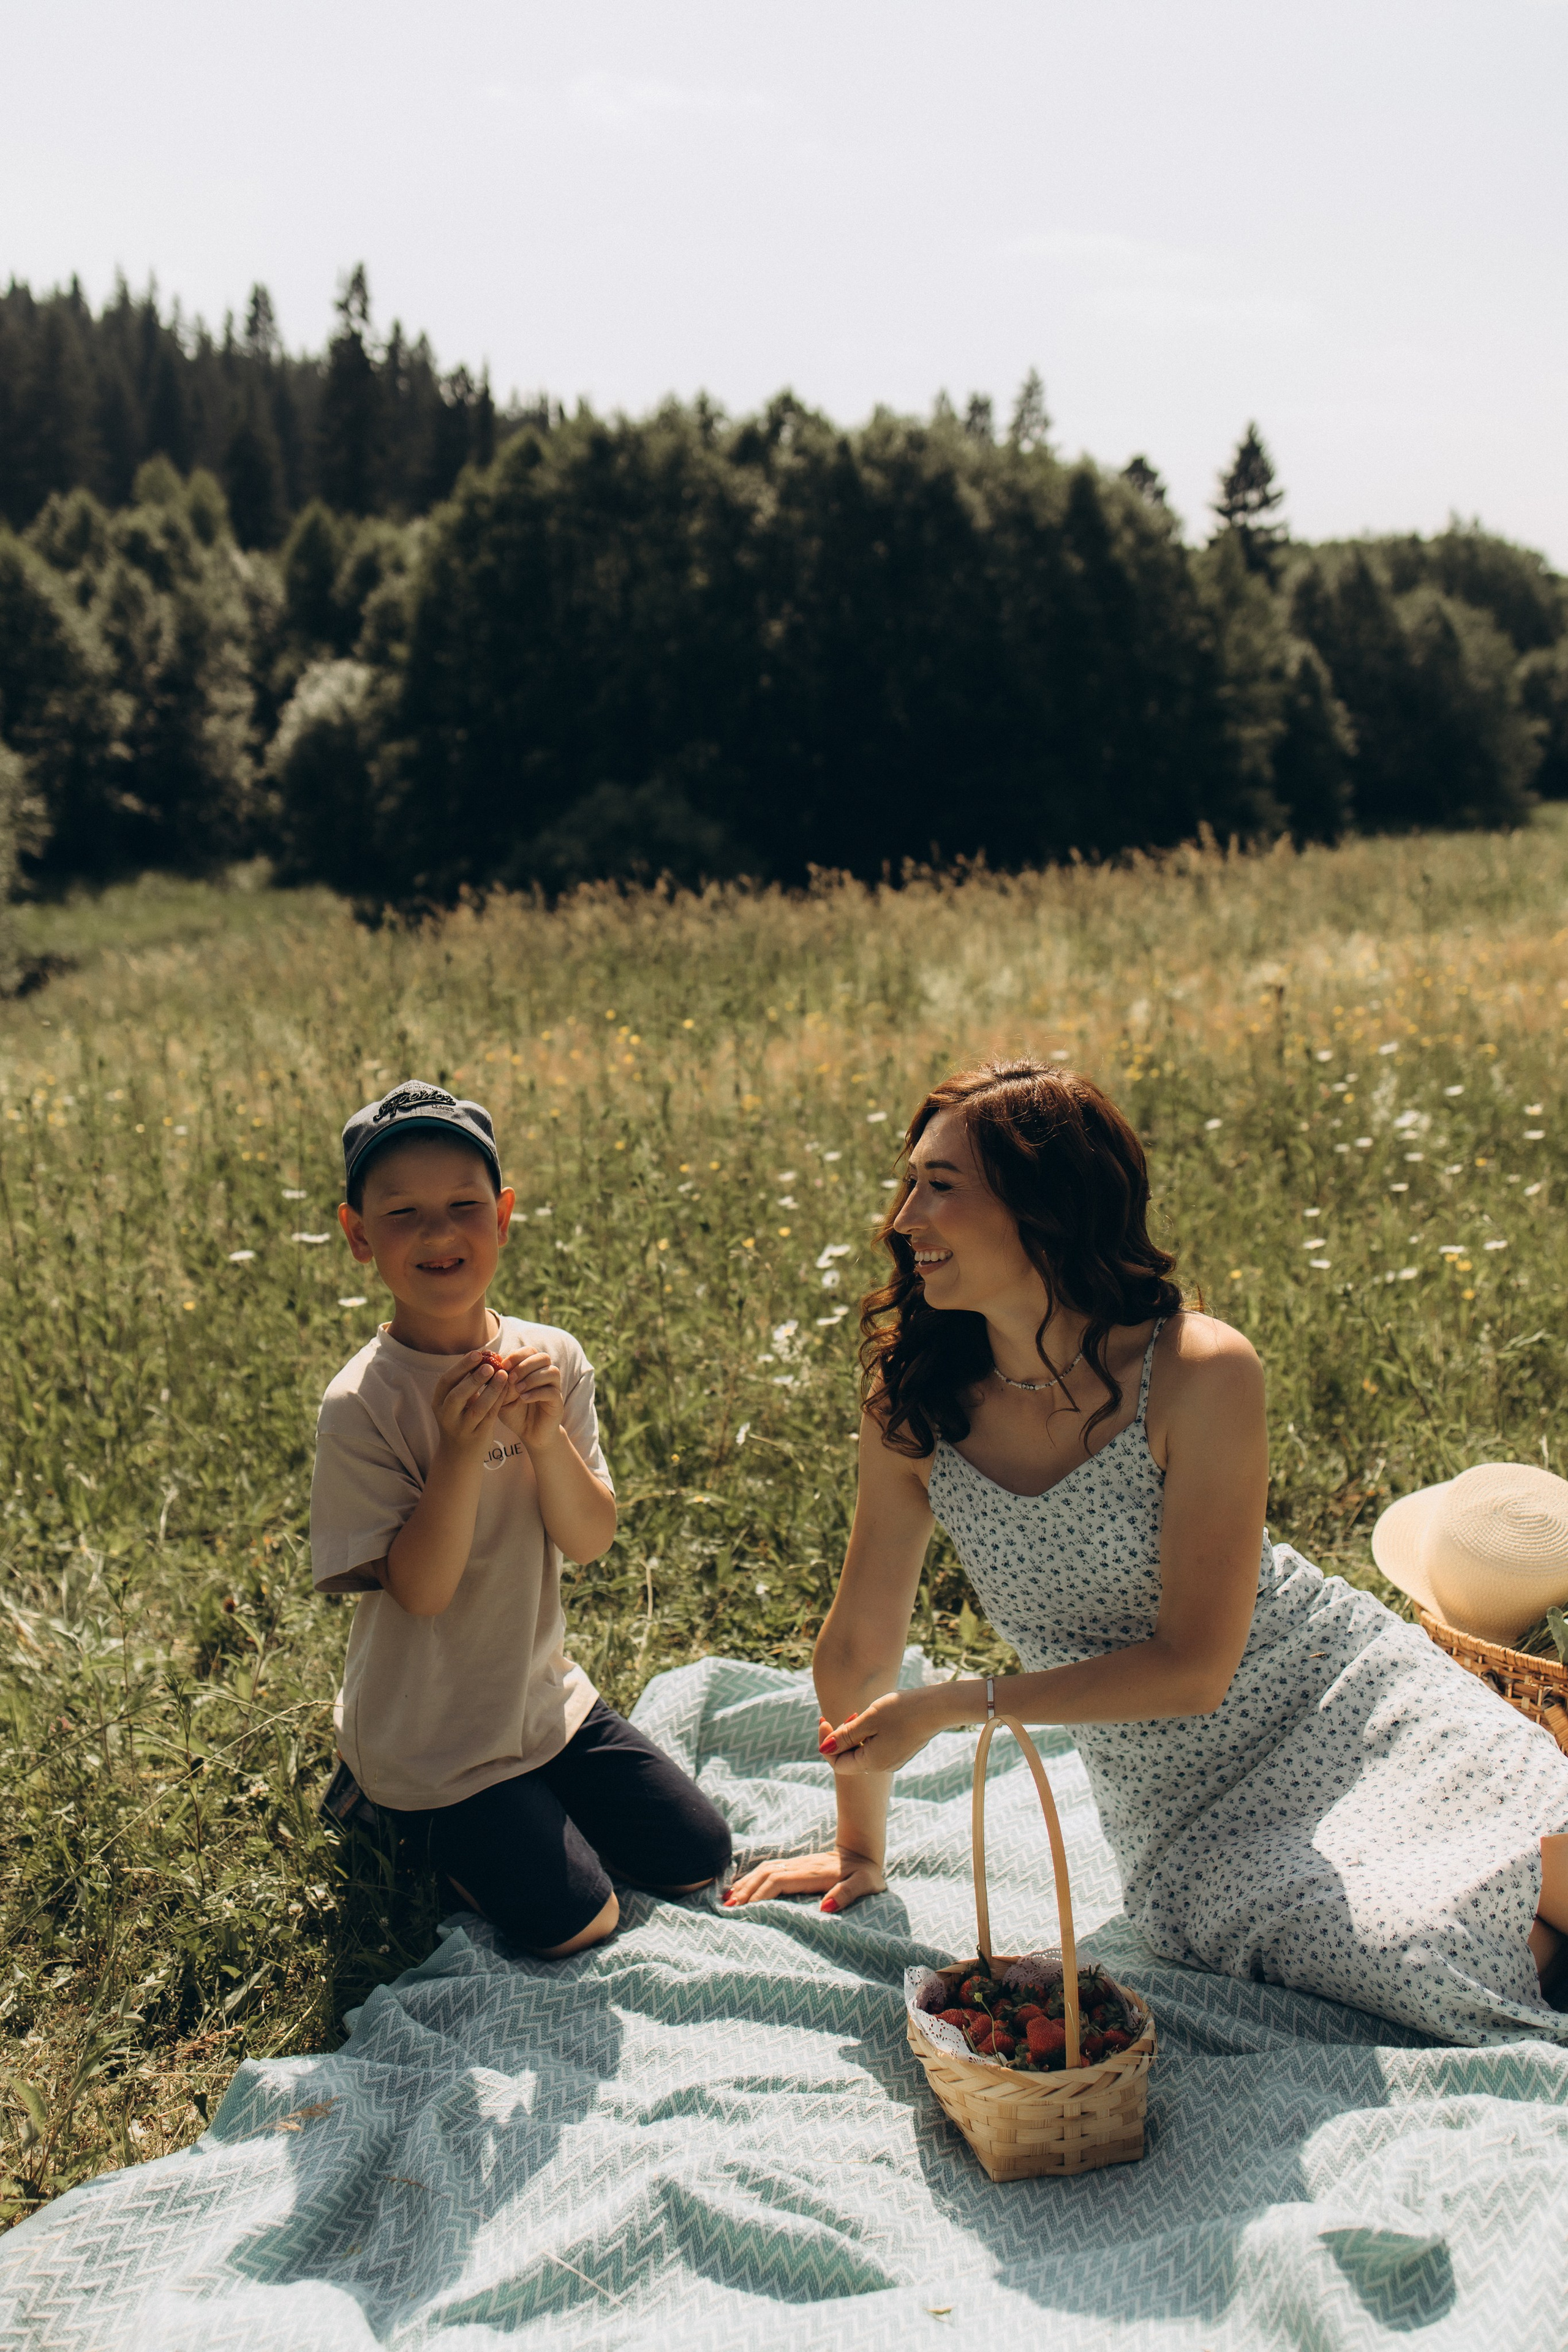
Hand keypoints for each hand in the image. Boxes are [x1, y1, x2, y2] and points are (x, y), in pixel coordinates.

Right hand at [431, 1353, 508, 1453]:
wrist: (459, 1455)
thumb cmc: (460, 1419)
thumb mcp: (457, 1402)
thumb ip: (466, 1382)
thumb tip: (484, 1355)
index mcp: (438, 1403)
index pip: (446, 1381)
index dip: (461, 1366)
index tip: (477, 1353)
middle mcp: (446, 1416)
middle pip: (457, 1395)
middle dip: (473, 1378)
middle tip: (489, 1365)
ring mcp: (461, 1428)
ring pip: (476, 1408)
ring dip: (491, 1390)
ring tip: (503, 1375)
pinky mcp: (477, 1436)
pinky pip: (490, 1416)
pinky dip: (499, 1401)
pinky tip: (507, 1389)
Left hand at [496, 1347, 564, 1450]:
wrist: (529, 1434)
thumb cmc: (516, 1413)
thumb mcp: (503, 1399)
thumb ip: (502, 1385)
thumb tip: (499, 1370)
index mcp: (532, 1370)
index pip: (530, 1351)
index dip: (517, 1355)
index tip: (504, 1366)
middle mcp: (545, 1375)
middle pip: (543, 1357)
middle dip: (525, 1365)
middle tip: (511, 1378)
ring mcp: (553, 1388)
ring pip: (552, 1371)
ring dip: (532, 1378)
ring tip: (518, 1389)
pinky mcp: (557, 1402)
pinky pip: (552, 1391)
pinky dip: (536, 1393)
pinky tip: (524, 1399)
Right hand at [723, 1847, 885, 1913]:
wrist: (864, 1852)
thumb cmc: (866, 1875)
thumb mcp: (864, 1885)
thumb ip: (846, 1894)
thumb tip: (824, 1908)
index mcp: (812, 1873)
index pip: (778, 1881)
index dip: (760, 1895)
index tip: (745, 1910)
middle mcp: (800, 1866)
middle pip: (765, 1874)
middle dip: (746, 1890)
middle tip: (728, 1908)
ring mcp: (796, 1864)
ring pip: (764, 1869)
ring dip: (746, 1883)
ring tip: (728, 1899)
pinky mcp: (796, 1865)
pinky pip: (768, 1869)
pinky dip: (752, 1877)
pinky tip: (741, 1887)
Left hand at [820, 1686, 945, 1776]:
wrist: (938, 1707)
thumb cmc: (902, 1711)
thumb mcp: (868, 1720)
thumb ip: (845, 1736)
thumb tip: (824, 1749)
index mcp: (872, 1763)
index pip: (838, 1763)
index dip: (827, 1744)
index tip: (824, 1720)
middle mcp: (882, 1766)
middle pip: (850, 1758)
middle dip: (841, 1737)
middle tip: (847, 1714)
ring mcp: (894, 1760)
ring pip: (863, 1751)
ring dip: (855, 1734)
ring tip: (861, 1713)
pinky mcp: (901, 1751)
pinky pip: (876, 1747)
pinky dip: (869, 1734)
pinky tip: (875, 1716)